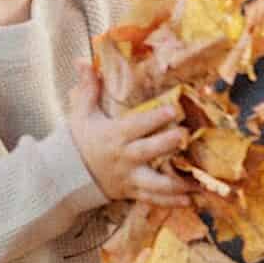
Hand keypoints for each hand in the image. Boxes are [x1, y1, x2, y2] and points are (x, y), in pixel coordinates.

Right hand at [66, 67, 186, 203]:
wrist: (66, 175)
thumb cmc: (79, 140)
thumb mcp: (81, 112)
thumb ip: (87, 87)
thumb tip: (83, 60)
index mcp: (114, 136)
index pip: (137, 125)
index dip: (155, 118)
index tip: (174, 110)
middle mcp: (124, 157)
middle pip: (148, 151)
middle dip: (167, 144)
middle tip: (186, 135)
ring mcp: (130, 177)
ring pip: (155, 182)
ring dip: (177, 184)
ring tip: (198, 182)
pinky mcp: (132, 192)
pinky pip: (153, 199)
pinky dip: (171, 202)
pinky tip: (190, 201)